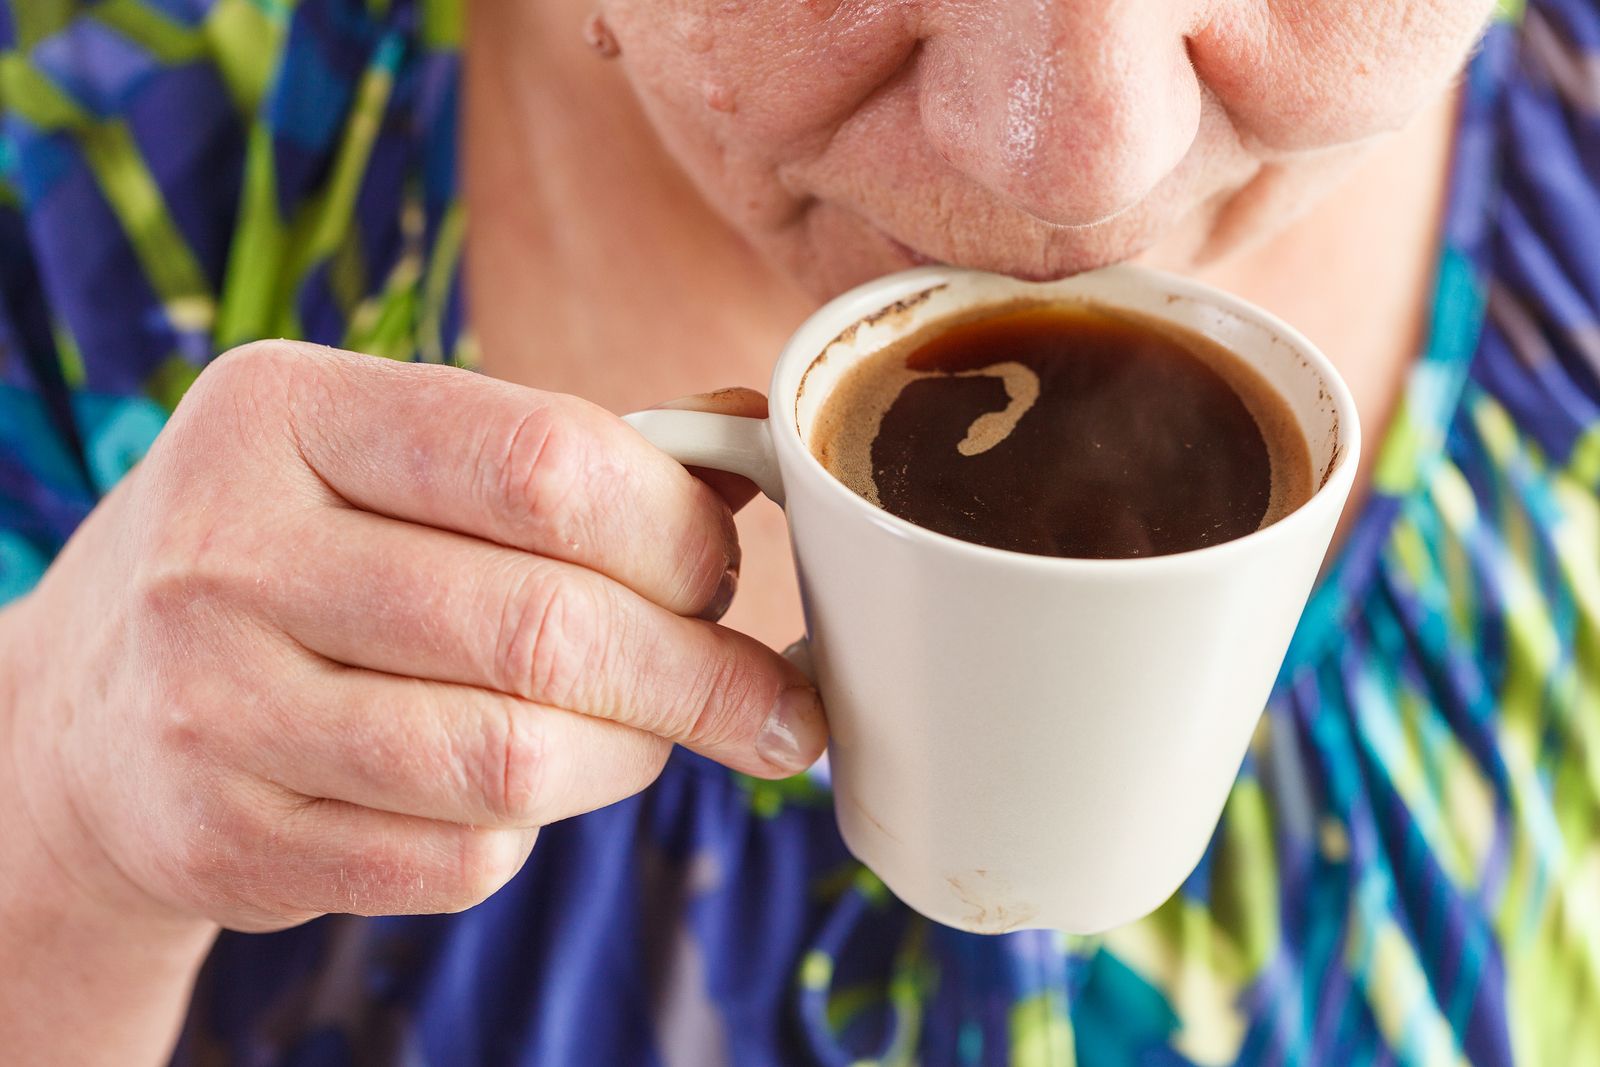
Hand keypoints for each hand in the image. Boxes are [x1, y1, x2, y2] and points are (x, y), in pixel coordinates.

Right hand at [2, 341, 823, 933]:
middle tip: (757, 692)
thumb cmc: (288, 561)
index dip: (677, 527)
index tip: (723, 566)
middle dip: (697, 673)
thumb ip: (554, 451)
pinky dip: (533, 831)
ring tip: (648, 732)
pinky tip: (526, 789)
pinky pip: (462, 856)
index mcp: (283, 411)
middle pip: (549, 628)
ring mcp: (212, 707)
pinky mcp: (227, 840)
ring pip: (516, 761)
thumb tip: (748, 449)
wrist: (87, 719)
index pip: (546, 461)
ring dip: (631, 756)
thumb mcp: (379, 458)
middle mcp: (227, 551)